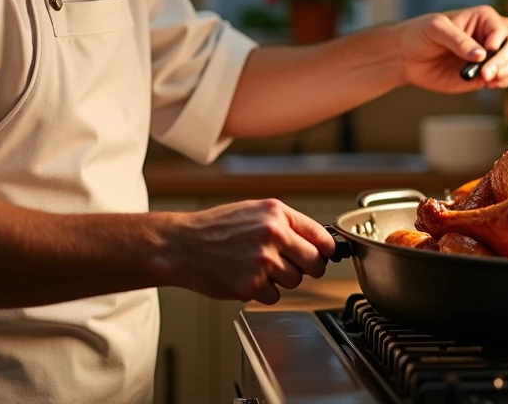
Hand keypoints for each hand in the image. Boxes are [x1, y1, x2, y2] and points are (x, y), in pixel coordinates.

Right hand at [165, 199, 334, 304]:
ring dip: (281, 279)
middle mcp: (272, 235)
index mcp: (275, 213)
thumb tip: (316, 242)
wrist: (181, 245)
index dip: (325, 249)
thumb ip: (285, 224)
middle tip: (290, 265)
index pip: (320, 235)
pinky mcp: (251, 285)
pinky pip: (274, 296)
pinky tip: (246, 277)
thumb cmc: (215, 228)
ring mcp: (262, 261)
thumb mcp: (253, 211)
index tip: (325, 255)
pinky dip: (263, 292)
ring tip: (257, 267)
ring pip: (295, 281)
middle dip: (307, 268)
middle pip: (314, 262)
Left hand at [397, 5, 507, 92]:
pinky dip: (506, 80)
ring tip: (489, 79)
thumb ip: (457, 40)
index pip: (504, 29)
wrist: (406, 57)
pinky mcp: (486, 73)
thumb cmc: (419, 34)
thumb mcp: (435, 29)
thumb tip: (481, 54)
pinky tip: (490, 84)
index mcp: (483, 18)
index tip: (486, 51)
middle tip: (486, 74)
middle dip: (506, 60)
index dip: (500, 42)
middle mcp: (491, 35)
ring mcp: (490, 55)